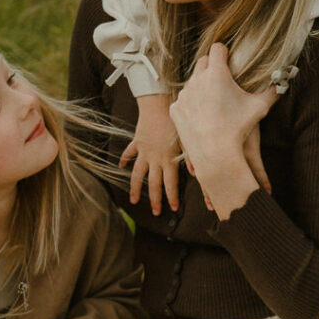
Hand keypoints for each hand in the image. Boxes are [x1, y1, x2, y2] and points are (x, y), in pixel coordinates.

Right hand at [120, 94, 179, 213]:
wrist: (157, 106)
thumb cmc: (174, 121)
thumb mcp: (185, 139)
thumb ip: (190, 158)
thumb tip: (197, 174)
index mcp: (168, 159)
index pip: (170, 183)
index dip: (172, 197)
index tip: (173, 209)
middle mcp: (155, 158)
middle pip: (153, 184)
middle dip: (155, 200)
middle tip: (155, 213)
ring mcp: (144, 151)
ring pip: (137, 174)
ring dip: (135, 188)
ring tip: (133, 200)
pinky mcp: (137, 142)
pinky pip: (129, 153)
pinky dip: (125, 159)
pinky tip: (121, 167)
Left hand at [170, 44, 275, 218]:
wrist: (215, 153)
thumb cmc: (239, 128)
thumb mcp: (259, 107)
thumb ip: (272, 91)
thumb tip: (283, 82)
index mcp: (216, 73)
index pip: (217, 48)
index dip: (224, 51)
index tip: (228, 58)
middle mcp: (197, 79)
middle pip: (203, 62)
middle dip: (212, 66)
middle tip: (222, 78)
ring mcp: (184, 94)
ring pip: (192, 81)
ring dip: (201, 86)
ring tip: (213, 100)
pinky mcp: (176, 108)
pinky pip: (184, 100)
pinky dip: (191, 104)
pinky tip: (202, 114)